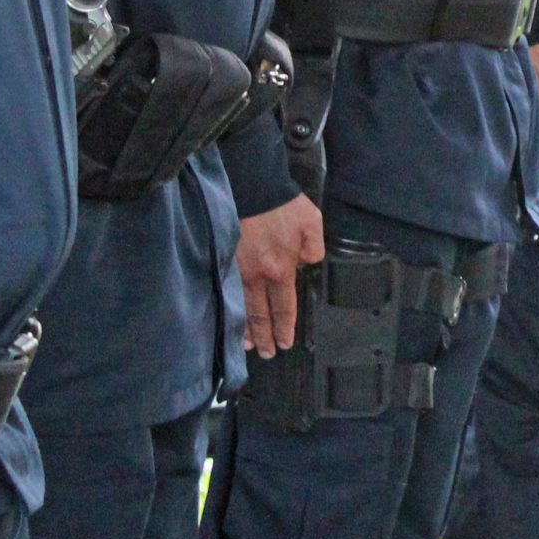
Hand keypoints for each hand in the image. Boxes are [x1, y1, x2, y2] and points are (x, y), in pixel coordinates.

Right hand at [236, 194, 324, 357]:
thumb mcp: (312, 224)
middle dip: (265, 336)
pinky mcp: (224, 260)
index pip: (284, 306)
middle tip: (268, 354)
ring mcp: (237, 269)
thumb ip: (313, 249)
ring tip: (247, 346)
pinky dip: (228, 309)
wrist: (251, 185)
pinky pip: (227, 292)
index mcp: (281, 269)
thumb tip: (306, 264)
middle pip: (261, 314)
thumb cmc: (283, 204)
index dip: (285, 327)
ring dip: (245, 329)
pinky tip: (227, 320)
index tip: (286, 342)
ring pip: (242, 307)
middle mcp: (257, 276)